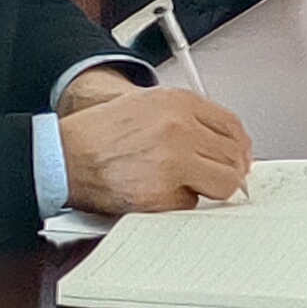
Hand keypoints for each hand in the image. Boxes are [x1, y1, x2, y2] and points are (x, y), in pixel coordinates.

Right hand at [59, 80, 252, 210]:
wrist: (66, 155)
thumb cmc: (100, 133)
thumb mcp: (147, 104)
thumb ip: (186, 116)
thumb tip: (222, 141)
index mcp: (178, 103)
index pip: (232, 125)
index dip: (240, 145)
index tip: (240, 156)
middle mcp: (179, 129)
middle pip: (235, 156)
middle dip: (232, 169)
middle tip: (221, 177)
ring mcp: (172, 162)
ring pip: (224, 183)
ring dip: (213, 188)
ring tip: (193, 186)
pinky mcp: (161, 194)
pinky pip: (192, 204)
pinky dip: (181, 202)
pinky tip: (162, 192)